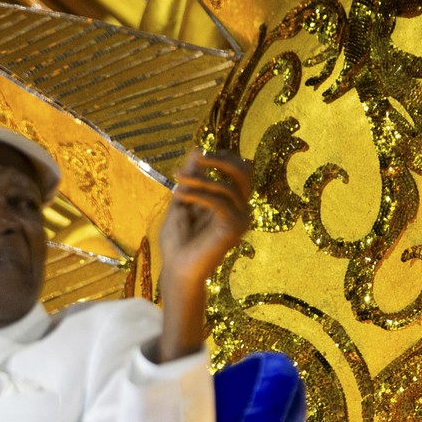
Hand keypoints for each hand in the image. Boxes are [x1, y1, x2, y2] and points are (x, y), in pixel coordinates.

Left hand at [151, 150, 252, 361]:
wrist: (176, 272)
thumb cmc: (177, 243)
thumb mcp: (181, 202)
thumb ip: (191, 178)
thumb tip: (197, 150)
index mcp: (230, 202)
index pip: (238, 168)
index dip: (220, 157)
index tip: (196, 155)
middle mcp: (240, 209)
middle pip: (244, 171)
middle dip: (220, 159)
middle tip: (197, 157)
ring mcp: (240, 219)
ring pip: (228, 186)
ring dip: (199, 180)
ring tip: (177, 182)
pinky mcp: (234, 229)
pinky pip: (220, 201)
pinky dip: (198, 194)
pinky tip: (180, 194)